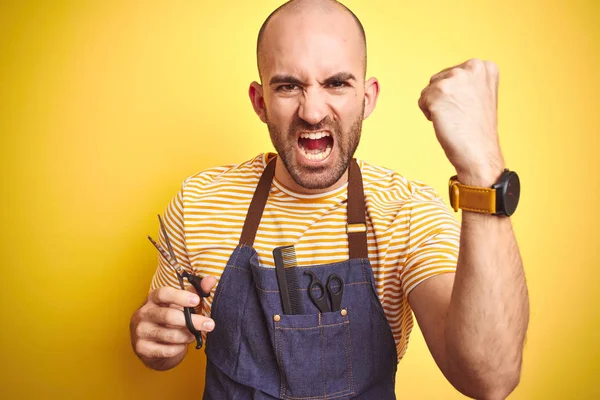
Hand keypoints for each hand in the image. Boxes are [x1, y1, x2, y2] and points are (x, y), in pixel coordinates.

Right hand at [130, 276, 216, 369]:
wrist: (152, 344)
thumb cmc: (170, 319)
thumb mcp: (181, 304)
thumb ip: (196, 291)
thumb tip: (212, 279)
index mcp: (153, 298)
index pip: (163, 294)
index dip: (180, 297)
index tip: (196, 301)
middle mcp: (144, 313)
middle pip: (168, 316)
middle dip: (192, 321)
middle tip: (210, 324)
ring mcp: (141, 331)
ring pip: (169, 335)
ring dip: (187, 336)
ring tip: (195, 335)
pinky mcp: (142, 348)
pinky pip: (166, 350)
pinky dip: (178, 348)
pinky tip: (182, 345)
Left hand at [418, 58, 504, 185]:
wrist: (479, 153)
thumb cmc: (478, 130)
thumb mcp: (481, 96)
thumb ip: (468, 82)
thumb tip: (447, 79)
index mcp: (485, 67)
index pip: (454, 73)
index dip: (456, 94)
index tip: (468, 107)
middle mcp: (472, 67)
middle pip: (439, 79)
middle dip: (444, 99)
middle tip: (460, 115)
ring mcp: (455, 78)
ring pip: (429, 90)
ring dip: (435, 106)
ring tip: (454, 119)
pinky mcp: (438, 91)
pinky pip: (422, 101)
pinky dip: (429, 114)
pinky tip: (445, 122)